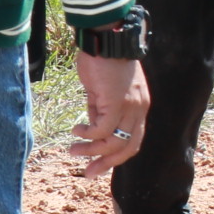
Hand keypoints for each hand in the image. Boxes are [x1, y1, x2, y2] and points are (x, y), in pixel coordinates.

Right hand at [66, 54, 147, 176]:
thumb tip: (92, 126)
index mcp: (139, 108)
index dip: (118, 157)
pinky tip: (77, 129)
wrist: (107, 41)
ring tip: (74, 149)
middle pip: (129, 147)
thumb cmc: (104, 63)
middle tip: (88, 172)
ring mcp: (130, 106)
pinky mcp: (117, 101)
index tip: (98, 166)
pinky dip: (88, 134)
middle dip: (107, 163)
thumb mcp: (105, 92)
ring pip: (114, 142)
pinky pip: (102, 129)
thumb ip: (101, 109)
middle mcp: (139, 109)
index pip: (134, 140)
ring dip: (91, 150)